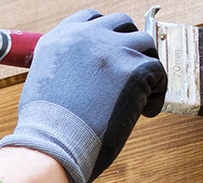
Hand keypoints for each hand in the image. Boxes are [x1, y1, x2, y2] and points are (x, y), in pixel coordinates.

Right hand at [0, 9, 167, 182]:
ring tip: (140, 95)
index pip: (92, 17)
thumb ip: (64, 68)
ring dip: (146, 67)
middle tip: (130, 74)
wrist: (55, 144)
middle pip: (122, 24)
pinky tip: (144, 112)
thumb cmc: (46, 128)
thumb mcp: (42, 83)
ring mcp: (112, 49)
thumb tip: (82, 77)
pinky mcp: (134, 68)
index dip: (106, 35)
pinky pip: (159, 72)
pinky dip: (157, 93)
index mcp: (61, 39)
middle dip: (129, 46)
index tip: (112, 54)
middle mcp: (86, 36)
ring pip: (145, 44)